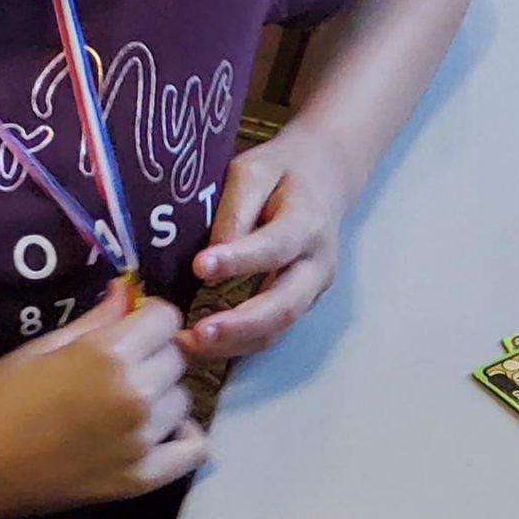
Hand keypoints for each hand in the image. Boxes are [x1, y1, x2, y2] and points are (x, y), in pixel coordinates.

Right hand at [0, 285, 201, 518]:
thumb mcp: (44, 346)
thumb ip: (97, 321)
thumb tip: (128, 292)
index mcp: (108, 354)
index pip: (167, 319)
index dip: (152, 318)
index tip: (135, 325)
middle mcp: (136, 395)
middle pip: (178, 360)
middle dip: (157, 354)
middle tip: (126, 365)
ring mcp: (144, 440)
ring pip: (185, 401)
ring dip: (166, 395)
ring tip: (130, 400)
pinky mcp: (145, 478)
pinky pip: (194, 450)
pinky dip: (184, 436)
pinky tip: (160, 431)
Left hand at [184, 127, 352, 363]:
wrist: (326, 181)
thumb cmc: (283, 172)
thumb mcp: (254, 170)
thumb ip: (235, 208)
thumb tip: (211, 253)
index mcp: (307, 225)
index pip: (274, 248)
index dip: (239, 260)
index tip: (200, 267)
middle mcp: (317, 268)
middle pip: (283, 306)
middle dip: (240, 325)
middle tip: (197, 335)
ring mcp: (312, 292)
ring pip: (278, 329)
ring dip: (236, 344)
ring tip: (192, 348)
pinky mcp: (300, 305)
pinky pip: (272, 331)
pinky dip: (239, 343)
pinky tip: (205, 345)